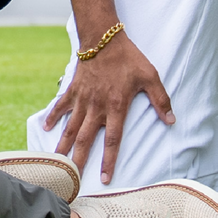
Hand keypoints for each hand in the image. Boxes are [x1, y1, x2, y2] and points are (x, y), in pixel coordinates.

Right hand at [41, 29, 172, 185]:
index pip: (113, 140)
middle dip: (79, 161)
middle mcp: (96, 107)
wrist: (103, 37)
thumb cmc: (129, 57)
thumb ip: (161, 100)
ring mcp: (83, 99)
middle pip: (87, 140)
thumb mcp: (150, 76)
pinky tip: (45, 129)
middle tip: (72, 180)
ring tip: (56, 163)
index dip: (109, 160)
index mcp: (116, 106)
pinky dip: (52, 116)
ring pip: (71, 128)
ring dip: (63, 146)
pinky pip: (61, 106)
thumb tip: (171, 121)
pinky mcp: (74, 90)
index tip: (105, 179)